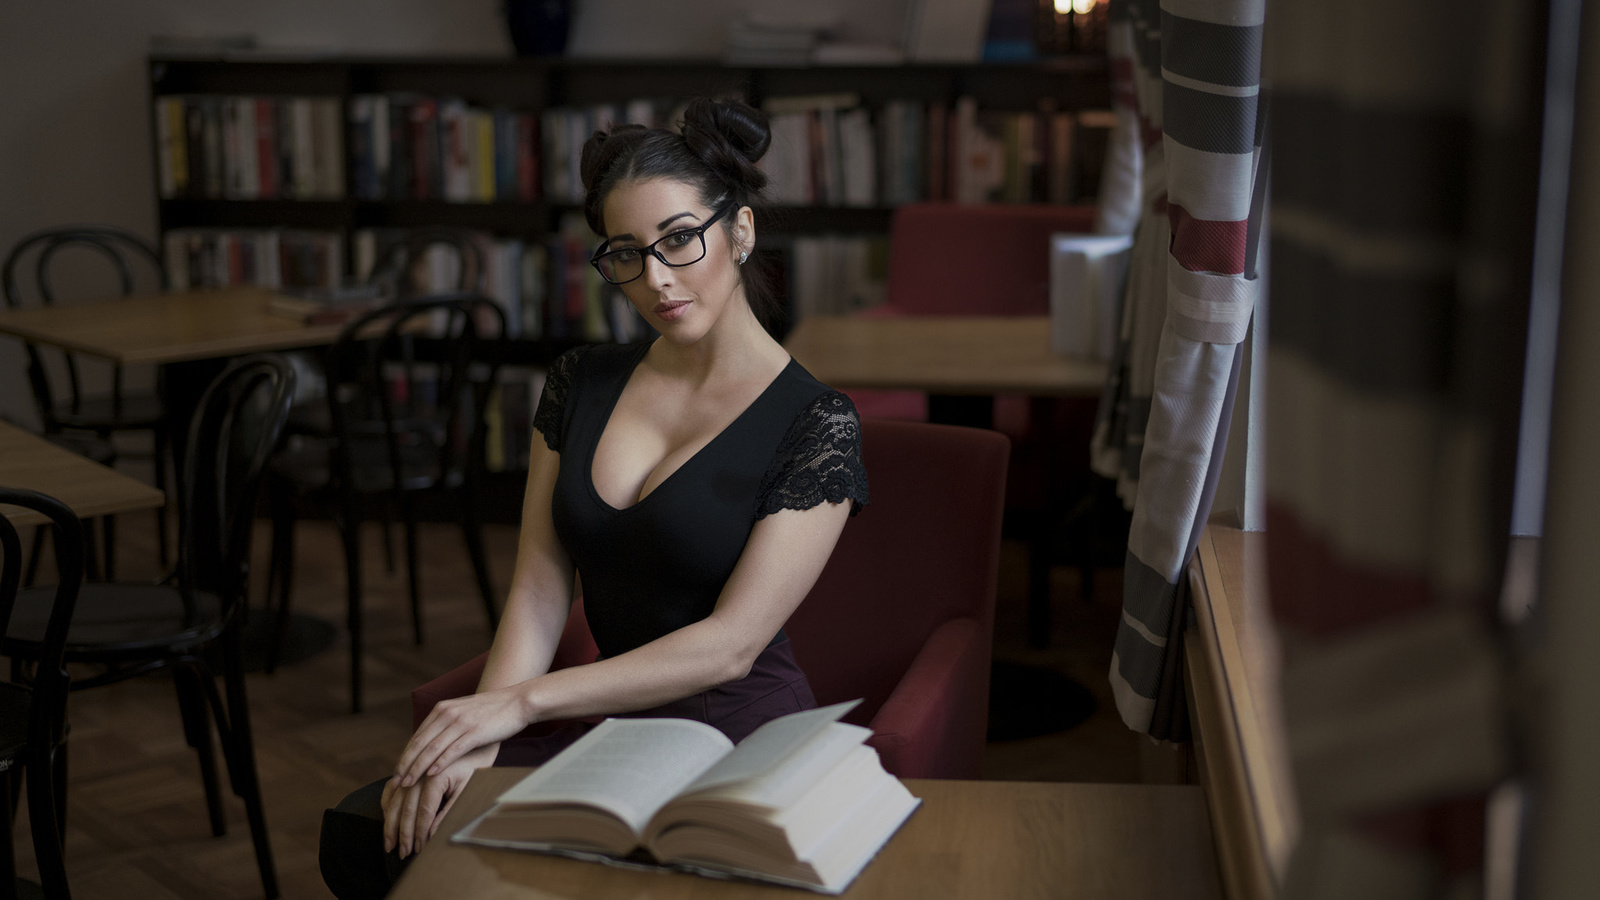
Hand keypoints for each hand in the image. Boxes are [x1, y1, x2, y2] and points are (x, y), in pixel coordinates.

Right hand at [382, 743, 497, 858]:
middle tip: (403, 853)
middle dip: (403, 834)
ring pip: (394, 800)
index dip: (420, 832)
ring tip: (389, 844)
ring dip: (390, 824)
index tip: (419, 849)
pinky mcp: (408, 769)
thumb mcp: (467, 790)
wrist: (472, 742)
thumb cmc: (473, 768)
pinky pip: (391, 789)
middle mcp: (419, 771)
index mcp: (436, 776)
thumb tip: (432, 834)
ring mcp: (411, 769)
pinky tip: (386, 820)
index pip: (424, 811)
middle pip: (405, 808)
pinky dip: (387, 806)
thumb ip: (449, 811)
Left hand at [395, 685, 535, 787]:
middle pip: (419, 743)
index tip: (397, 773)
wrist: (518, 701)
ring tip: (407, 783)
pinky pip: (452, 750)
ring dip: (417, 768)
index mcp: (442, 709)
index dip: (405, 756)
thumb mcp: (464, 713)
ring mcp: (461, 722)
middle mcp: (447, 713)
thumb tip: (432, 746)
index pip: (417, 736)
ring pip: (432, 749)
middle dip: (406, 765)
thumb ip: (447, 725)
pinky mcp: (474, 731)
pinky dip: (439, 763)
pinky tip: (431, 774)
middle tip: (396, 782)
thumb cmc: (493, 712)